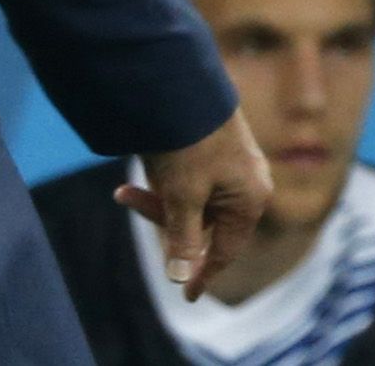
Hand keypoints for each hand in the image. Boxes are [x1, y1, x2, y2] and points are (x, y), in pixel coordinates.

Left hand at [116, 107, 270, 301]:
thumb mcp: (182, 194)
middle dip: (162, 215)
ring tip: (129, 172)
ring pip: (191, 198)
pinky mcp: (212, 145)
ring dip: (158, 193)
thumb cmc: (187, 139)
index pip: (225, 250)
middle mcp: (247, 182)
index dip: (202, 273)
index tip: (187, 296)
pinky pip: (187, 175)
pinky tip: (148, 157)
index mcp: (251, 199)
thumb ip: (182, 236)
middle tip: (123, 195)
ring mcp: (231, 163)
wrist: (177, 78)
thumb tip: (178, 276)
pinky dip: (163, 176)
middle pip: (204, 222)